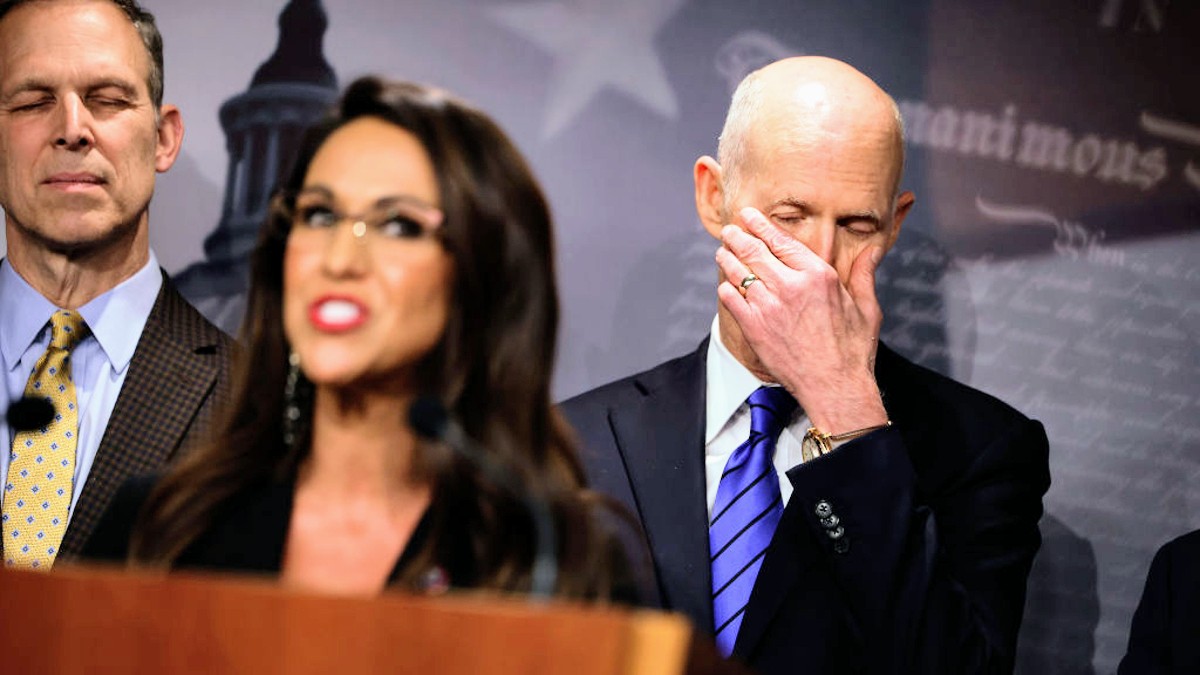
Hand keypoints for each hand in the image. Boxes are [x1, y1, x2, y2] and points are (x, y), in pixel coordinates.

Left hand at [715, 207, 888, 432]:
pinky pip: (732, 301)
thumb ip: (863, 275)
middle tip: (729, 230)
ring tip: (722, 251)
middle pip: (755, 252)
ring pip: (739, 273)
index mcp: (818, 276)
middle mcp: (790, 287)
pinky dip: (726, 289)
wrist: (835, 387)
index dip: (761, 225)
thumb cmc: (853, 351)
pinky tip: (725, 285)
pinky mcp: (755, 328)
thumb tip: (872, 251)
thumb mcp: (866, 308)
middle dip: (738, 237)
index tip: (750, 216)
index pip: (782, 241)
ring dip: (727, 259)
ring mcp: (769, 307)